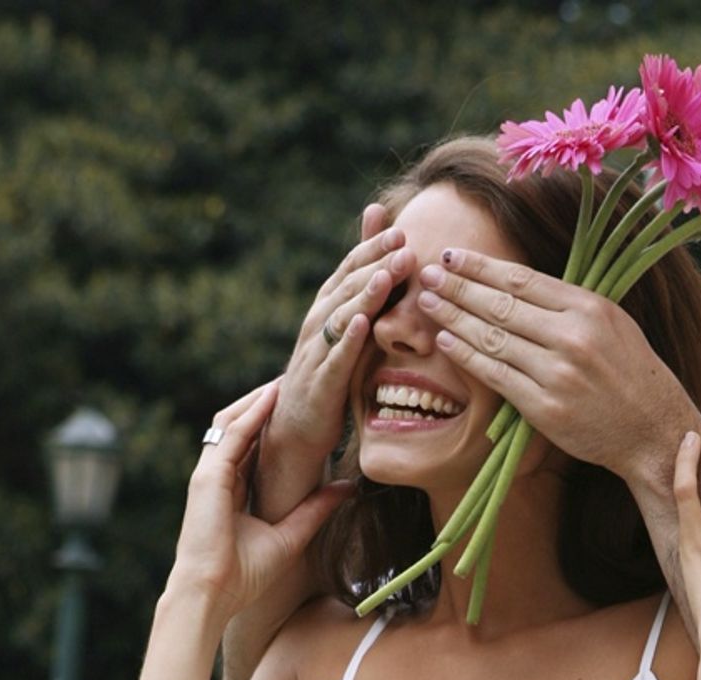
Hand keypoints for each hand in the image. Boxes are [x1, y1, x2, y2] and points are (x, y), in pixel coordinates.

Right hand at [170, 381, 350, 620]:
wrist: (213, 594)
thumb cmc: (245, 575)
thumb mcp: (291, 535)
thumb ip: (316, 509)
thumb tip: (347, 488)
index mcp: (233, 488)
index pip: (254, 444)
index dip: (275, 423)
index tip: (301, 406)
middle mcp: (218, 476)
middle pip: (240, 426)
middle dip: (265, 401)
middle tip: (295, 381)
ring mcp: (209, 474)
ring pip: (232, 421)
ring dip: (258, 398)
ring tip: (286, 379)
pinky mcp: (207, 477)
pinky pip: (232, 436)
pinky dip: (252, 414)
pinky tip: (273, 397)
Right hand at [255, 204, 408, 519]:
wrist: (296, 430)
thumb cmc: (327, 378)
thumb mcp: (349, 337)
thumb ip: (365, 304)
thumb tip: (388, 268)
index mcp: (327, 310)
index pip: (350, 270)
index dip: (373, 247)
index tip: (401, 228)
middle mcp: (318, 324)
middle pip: (347, 285)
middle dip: (375, 261)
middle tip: (404, 241)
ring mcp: (317, 353)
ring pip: (341, 315)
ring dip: (366, 293)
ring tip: (388, 273)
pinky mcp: (321, 384)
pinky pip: (336, 358)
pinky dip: (348, 338)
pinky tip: (364, 323)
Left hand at [415, 249, 700, 480]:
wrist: (652, 430)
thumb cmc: (632, 374)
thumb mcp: (612, 323)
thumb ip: (569, 304)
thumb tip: (520, 282)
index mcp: (589, 308)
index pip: (521, 280)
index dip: (480, 266)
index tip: (450, 254)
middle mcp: (572, 337)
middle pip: (500, 304)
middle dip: (457, 286)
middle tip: (425, 272)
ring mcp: (556, 374)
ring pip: (492, 338)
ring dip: (453, 318)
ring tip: (427, 303)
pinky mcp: (545, 408)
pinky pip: (495, 376)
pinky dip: (467, 357)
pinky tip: (446, 341)